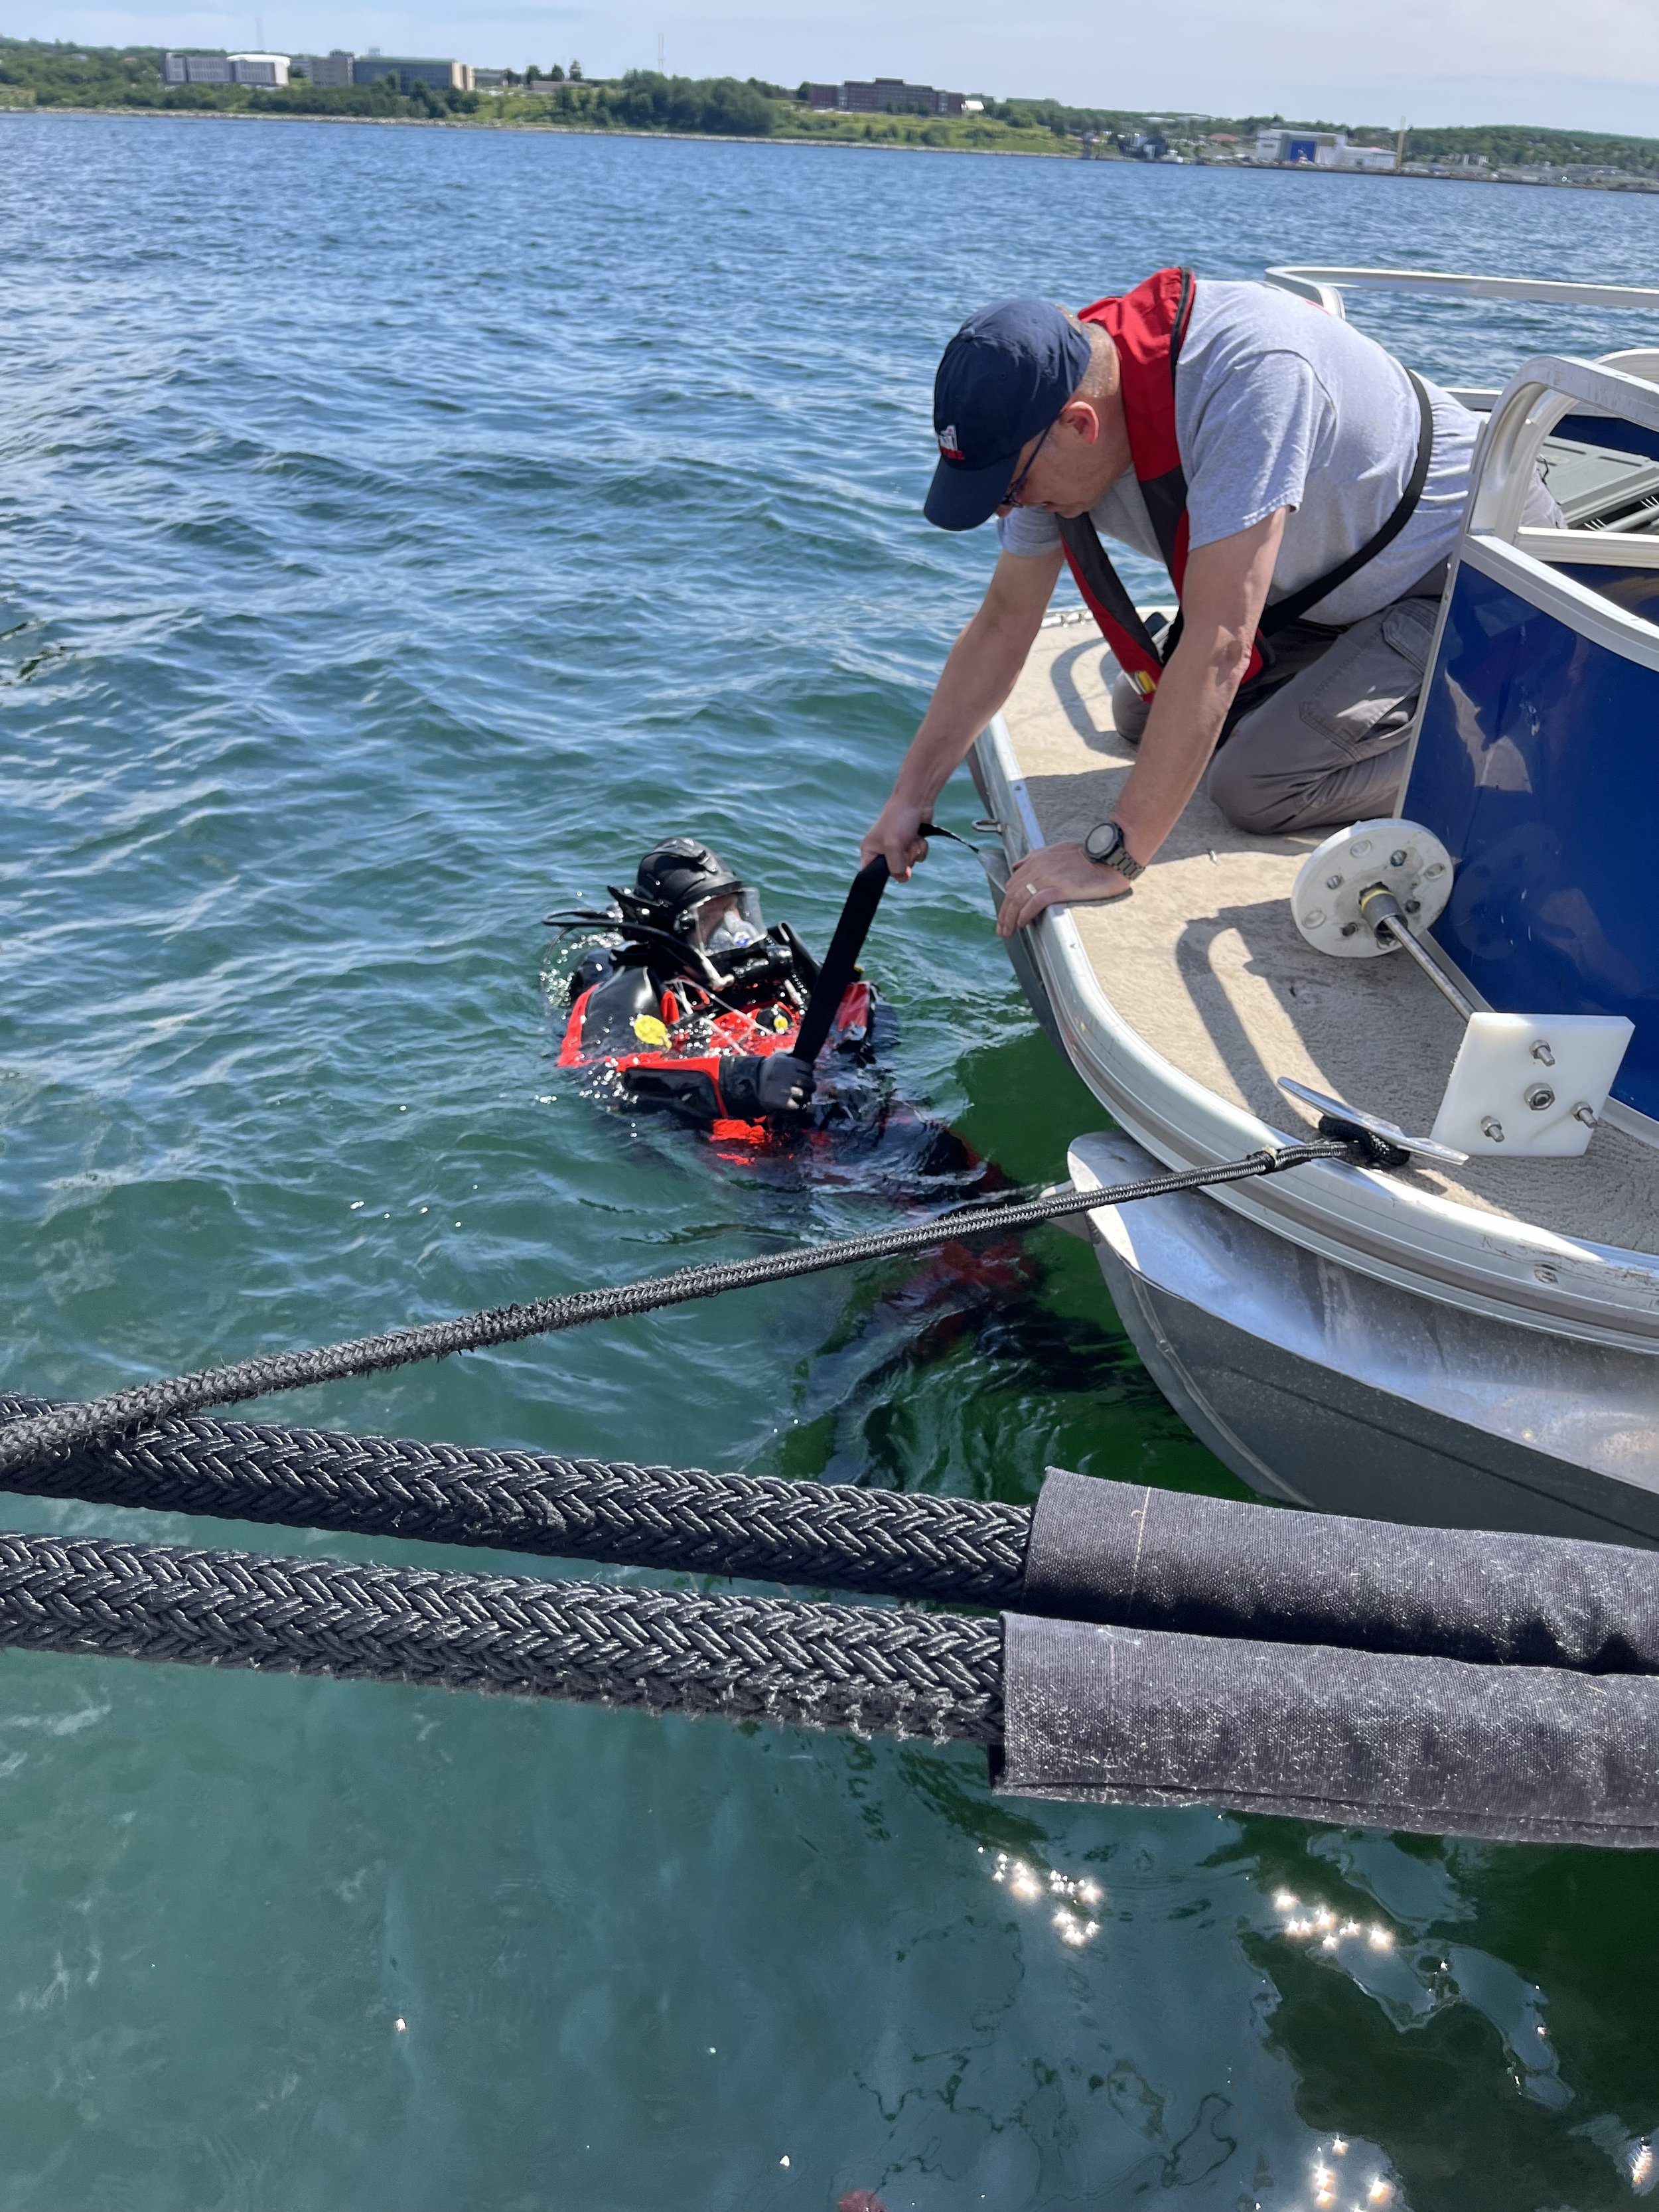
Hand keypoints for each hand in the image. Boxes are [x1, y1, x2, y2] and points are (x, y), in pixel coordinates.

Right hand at [720, 1052, 815, 1118]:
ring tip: (800, 1097)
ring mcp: (785, 1089)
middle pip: (808, 1082)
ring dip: (805, 1097)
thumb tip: (812, 1062)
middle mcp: (787, 1075)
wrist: (751, 1086)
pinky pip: (798, 1106)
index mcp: (787, 1063)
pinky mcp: (783, 1102)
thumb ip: (793, 1054)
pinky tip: (796, 1105)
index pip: (807, 1068)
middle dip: (810, 1086)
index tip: (804, 1076)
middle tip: (807, 1088)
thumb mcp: (778, 1056)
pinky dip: (799, 1107)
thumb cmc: (768, 1070)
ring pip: (805, 1094)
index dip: (808, 1073)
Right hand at [861, 799, 929, 880]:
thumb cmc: (898, 820)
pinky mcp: (911, 843)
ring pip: (909, 864)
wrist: (916, 801)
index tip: (890, 873)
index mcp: (870, 850)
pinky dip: (921, 847)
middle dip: (904, 859)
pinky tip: (918, 836)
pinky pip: (918, 856)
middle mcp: (882, 850)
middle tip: (904, 846)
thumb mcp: (893, 847)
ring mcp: (898, 847)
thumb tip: (903, 879)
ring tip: (911, 837)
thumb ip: (896, 868)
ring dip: (914, 851)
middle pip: (895, 870)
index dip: (878, 877)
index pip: (869, 873)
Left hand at [996, 844, 1129, 936]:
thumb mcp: (1057, 849)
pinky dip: (1025, 914)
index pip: (1013, 882)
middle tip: (1001, 929)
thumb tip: (1017, 866)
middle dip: (1004, 913)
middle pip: (1012, 893)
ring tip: (1008, 931)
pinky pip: (1035, 903)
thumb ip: (1035, 857)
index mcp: (1037, 859)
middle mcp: (1038, 867)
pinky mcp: (1059, 888)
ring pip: (1019, 899)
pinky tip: (1022, 923)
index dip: (1007, 901)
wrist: (1109, 859)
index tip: (1006, 914)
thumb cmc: (1087, 856)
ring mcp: (1048, 878)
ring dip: (1010, 918)